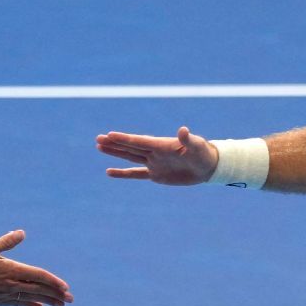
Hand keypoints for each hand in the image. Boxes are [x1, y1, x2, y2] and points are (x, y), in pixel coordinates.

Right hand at [0, 230, 72, 305]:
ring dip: (47, 301)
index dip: (53, 282)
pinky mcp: (0, 300)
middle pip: (39, 289)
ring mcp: (6, 294)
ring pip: (31, 298)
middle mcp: (12, 284)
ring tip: (61, 305)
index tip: (66, 287)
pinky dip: (31, 305)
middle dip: (56, 294)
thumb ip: (6, 242)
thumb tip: (21, 232)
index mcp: (12, 270)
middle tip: (71, 299)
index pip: (38, 276)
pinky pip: (19, 304)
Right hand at [95, 126, 217, 185]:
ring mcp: (153, 163)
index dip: (124, 139)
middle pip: (130, 147)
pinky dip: (123, 173)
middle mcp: (154, 152)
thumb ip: (188, 139)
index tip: (109, 135)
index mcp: (161, 144)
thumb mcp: (197, 146)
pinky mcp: (155, 175)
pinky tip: (109, 172)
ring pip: (130, 157)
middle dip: (114, 143)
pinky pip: (135, 174)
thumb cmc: (203, 153)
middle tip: (98, 139)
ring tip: (100, 147)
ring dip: (115, 152)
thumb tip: (183, 130)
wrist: (207, 166)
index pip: (139, 141)